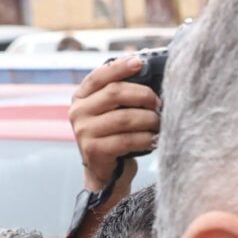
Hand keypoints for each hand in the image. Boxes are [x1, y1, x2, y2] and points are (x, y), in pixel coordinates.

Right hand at [69, 55, 161, 191]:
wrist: (106, 174)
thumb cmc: (114, 138)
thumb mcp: (111, 113)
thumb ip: (120, 95)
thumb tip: (144, 68)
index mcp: (81, 97)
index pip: (99, 76)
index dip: (120, 67)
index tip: (140, 62)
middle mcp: (78, 112)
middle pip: (115, 93)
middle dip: (143, 95)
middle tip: (159, 103)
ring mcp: (84, 131)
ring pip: (124, 118)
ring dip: (148, 119)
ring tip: (159, 123)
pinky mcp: (94, 150)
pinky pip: (127, 140)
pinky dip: (146, 138)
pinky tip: (155, 139)